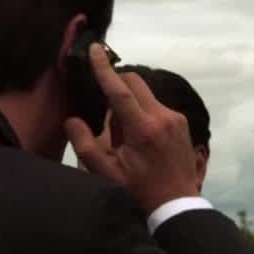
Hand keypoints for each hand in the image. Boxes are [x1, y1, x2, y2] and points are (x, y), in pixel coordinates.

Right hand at [63, 43, 199, 212]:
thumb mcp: (106, 173)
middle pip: (136, 83)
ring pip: (146, 95)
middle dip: (117, 86)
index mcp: (142, 129)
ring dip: (130, 104)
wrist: (176, 205)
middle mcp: (162, 117)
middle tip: (107, 114)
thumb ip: (85, 145)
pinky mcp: (181, 123)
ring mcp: (175, 119)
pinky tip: (140, 140)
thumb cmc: (138, 191)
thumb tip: (72, 120)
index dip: (104, 68)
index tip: (95, 49)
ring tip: (125, 137)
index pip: (119, 90)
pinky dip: (143, 113)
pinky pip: (157, 107)